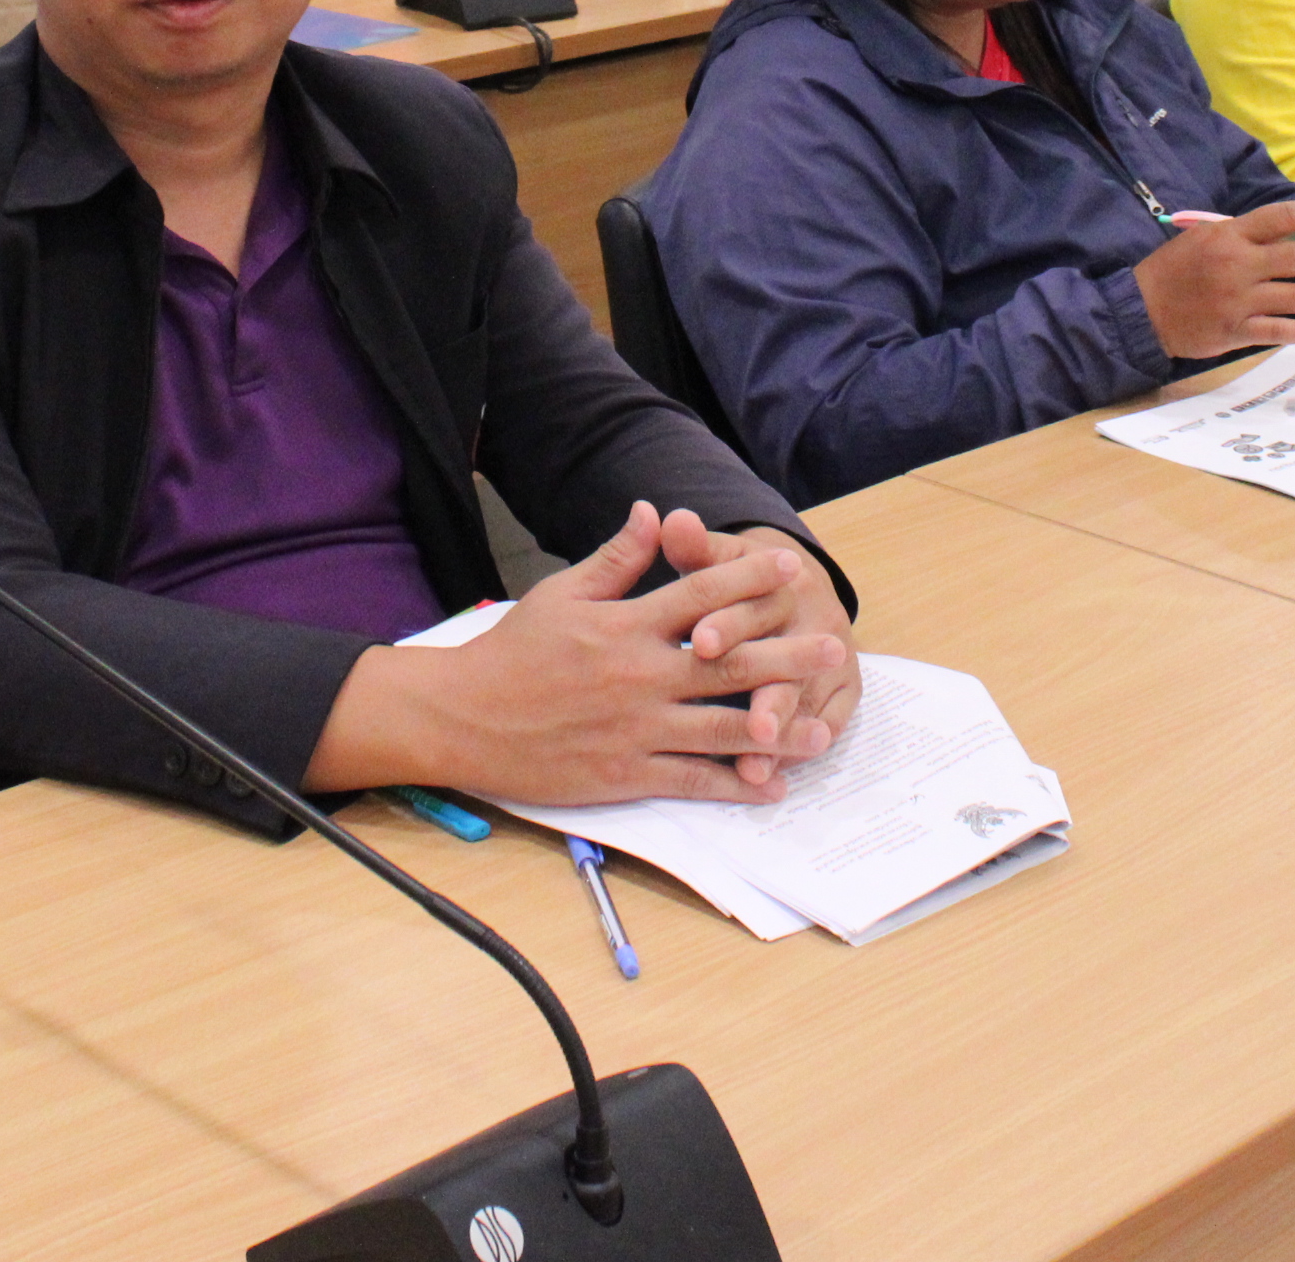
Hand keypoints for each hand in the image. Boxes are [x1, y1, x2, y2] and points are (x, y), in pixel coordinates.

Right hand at [320, 504, 845, 805]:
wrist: (462, 718)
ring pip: (720, 729)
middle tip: (832, 646)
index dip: (749, 577)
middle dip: (785, 655)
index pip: (699, 593)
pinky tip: (771, 784)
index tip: (790, 565)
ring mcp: (634, 728)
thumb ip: (614, 558)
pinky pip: (690, 781)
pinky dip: (733, 784)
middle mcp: (638, 675)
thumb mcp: (561, 593)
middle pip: (725, 663)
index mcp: (624, 625)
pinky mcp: (624, 774)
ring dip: (775, 728)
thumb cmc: (513, 652)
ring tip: (821, 729)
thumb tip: (653, 511)